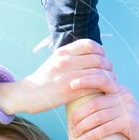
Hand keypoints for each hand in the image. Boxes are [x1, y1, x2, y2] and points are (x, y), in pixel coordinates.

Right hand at [0, 39, 118, 114]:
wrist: (26, 94)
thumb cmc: (43, 79)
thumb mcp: (54, 60)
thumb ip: (71, 56)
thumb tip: (90, 55)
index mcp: (62, 52)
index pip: (90, 45)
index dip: (101, 51)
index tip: (103, 58)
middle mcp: (66, 62)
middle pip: (98, 59)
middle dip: (108, 66)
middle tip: (110, 73)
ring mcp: (68, 77)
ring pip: (98, 74)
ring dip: (109, 79)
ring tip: (111, 83)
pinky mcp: (69, 92)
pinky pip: (93, 87)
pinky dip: (102, 89)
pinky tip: (105, 91)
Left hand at [67, 83, 138, 139]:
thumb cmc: (129, 126)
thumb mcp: (117, 110)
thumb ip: (103, 102)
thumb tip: (78, 102)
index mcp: (119, 89)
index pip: (100, 79)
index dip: (84, 80)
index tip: (69, 85)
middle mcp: (124, 95)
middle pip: (94, 102)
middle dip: (79, 114)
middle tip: (70, 125)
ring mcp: (128, 108)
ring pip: (98, 116)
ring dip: (83, 126)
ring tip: (75, 134)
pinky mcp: (130, 121)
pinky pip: (105, 128)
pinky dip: (92, 135)